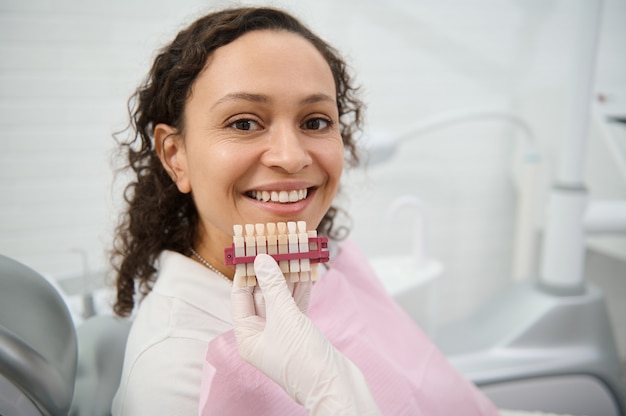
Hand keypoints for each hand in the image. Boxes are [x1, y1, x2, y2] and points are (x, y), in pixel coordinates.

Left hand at [231, 254, 380, 414]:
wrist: (335, 385)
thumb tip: (262, 260)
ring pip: (282, 297)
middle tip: (276, 246)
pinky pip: (297, 304)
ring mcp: (283, 333)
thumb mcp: (285, 317)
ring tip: (293, 251)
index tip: (251, 250)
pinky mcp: (302, 332)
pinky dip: (301, 287)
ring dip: (288, 275)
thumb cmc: (303, 360)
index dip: (246, 272)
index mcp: (248, 337)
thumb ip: (273, 286)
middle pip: (262, 294)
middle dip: (270, 270)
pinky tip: (306, 269)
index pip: (241, 296)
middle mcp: (262, 335)